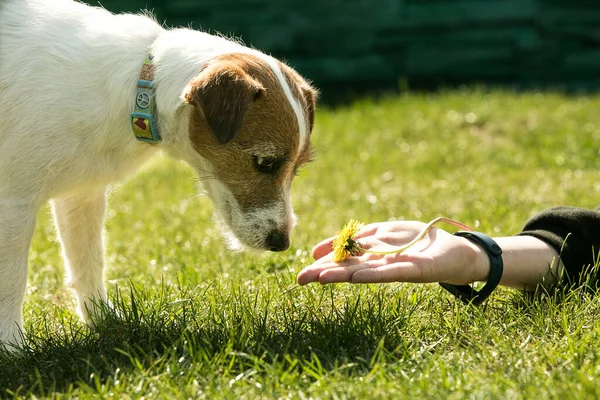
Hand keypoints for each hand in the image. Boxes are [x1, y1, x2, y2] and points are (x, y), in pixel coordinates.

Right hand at [297, 220, 488, 284]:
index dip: (323, 263)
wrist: (457, 252)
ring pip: (365, 271)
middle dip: (325, 272)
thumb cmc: (420, 241)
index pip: (342, 259)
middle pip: (349, 267)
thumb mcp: (385, 233)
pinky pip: (392, 272)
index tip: (302, 270)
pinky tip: (357, 276)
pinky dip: (373, 274)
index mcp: (373, 254)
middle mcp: (382, 263)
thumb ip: (358, 238)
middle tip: (300, 280)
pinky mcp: (416, 270)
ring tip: (320, 278)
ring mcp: (397, 267)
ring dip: (343, 275)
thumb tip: (325, 248)